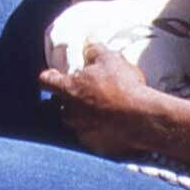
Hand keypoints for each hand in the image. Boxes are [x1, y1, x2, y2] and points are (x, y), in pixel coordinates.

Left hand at [40, 44, 155, 156]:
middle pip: (60, 104)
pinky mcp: (96, 147)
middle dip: (69, 99)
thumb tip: (88, 42)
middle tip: (86, 94)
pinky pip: (92, 138)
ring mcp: (81, 132)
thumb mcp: (109, 59)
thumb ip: (94, 50)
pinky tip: (111, 127)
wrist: (144, 119)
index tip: (57, 75)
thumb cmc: (123, 87)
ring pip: (75, 122)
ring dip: (83, 117)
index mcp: (68, 89)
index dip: (51, 76)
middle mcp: (69, 112)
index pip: (46, 80)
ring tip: (100, 111)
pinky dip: (98, 133)